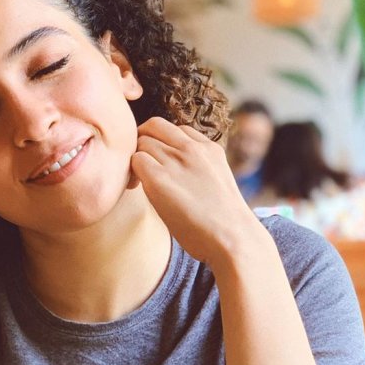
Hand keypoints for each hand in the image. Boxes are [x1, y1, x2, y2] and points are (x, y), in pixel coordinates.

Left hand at [131, 117, 259, 266]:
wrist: (232, 237)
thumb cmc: (222, 221)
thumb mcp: (216, 181)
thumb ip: (197, 167)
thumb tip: (172, 170)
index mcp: (209, 148)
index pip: (176, 129)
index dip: (163, 142)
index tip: (162, 161)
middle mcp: (193, 148)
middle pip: (154, 126)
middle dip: (143, 142)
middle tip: (143, 166)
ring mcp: (176, 161)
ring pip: (141, 142)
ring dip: (137, 159)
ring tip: (140, 180)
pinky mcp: (159, 178)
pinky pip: (135, 160)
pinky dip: (132, 172)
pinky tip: (138, 187)